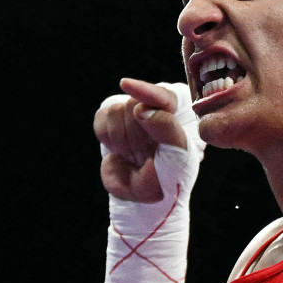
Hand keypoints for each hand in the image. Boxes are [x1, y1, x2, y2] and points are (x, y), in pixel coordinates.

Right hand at [94, 79, 191, 202]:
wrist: (146, 196)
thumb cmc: (171, 174)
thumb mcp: (179, 154)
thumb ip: (166, 127)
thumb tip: (140, 108)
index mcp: (181, 108)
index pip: (163, 94)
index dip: (145, 91)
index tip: (126, 85)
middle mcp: (156, 103)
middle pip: (133, 104)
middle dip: (136, 137)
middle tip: (147, 156)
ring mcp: (131, 110)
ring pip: (115, 110)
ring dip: (124, 142)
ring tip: (137, 156)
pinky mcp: (110, 118)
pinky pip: (101, 119)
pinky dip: (109, 140)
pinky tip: (122, 151)